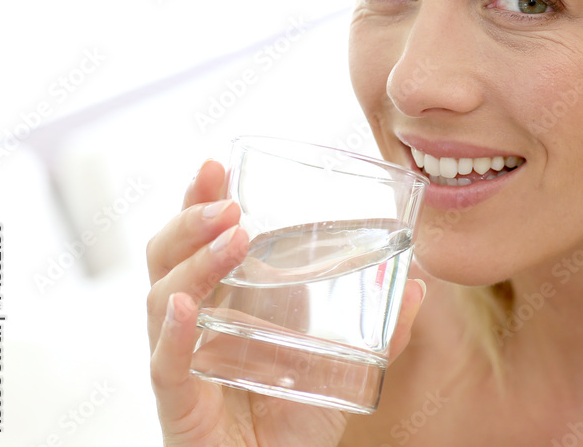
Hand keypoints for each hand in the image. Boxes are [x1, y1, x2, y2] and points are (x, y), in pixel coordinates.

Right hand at [146, 160, 425, 445]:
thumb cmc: (294, 418)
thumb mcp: (340, 364)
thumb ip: (380, 328)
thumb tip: (420, 284)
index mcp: (226, 302)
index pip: (198, 239)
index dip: (199, 200)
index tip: (217, 164)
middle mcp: (195, 323)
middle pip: (166, 256)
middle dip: (192, 218)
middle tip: (228, 199)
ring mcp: (181, 360)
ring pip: (162, 297)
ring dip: (196, 261)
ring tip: (233, 236)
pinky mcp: (180, 404)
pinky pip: (165, 365)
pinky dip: (172, 333)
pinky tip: (186, 306)